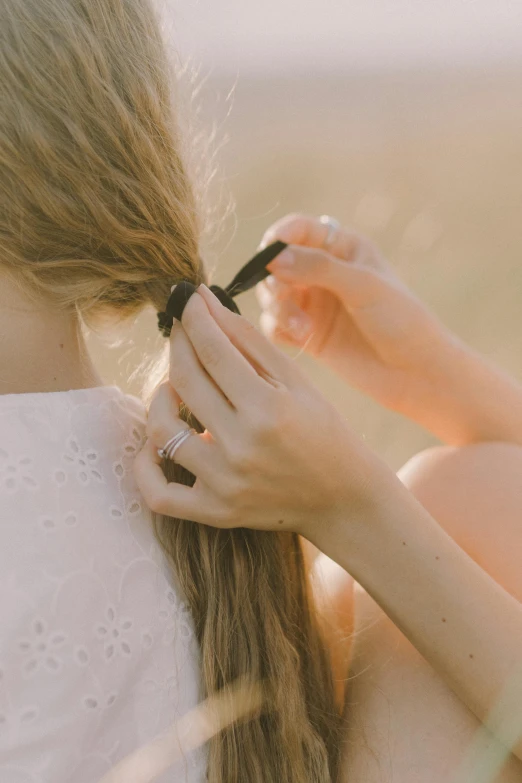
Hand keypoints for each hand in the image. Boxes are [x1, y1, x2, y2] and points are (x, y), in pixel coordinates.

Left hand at [134, 284, 385, 539]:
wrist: (343, 498)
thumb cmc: (324, 432)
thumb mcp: (297, 382)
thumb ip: (249, 340)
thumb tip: (206, 302)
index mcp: (269, 410)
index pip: (214, 350)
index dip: (194, 317)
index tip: (188, 299)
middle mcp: (243, 447)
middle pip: (184, 381)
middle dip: (178, 343)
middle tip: (182, 330)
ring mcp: (225, 484)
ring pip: (161, 431)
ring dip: (159, 398)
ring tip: (176, 386)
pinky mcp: (214, 512)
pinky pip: (158, 493)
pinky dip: (145, 465)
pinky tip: (156, 442)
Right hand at [257, 213, 460, 415]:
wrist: (416, 372)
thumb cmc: (400, 320)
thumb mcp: (363, 285)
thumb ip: (318, 268)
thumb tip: (272, 257)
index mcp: (342, 247)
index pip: (298, 229)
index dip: (278, 237)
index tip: (269, 254)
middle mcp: (323, 272)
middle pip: (276, 264)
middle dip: (274, 279)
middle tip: (284, 297)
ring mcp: (314, 304)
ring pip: (272, 295)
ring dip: (277, 309)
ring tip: (302, 328)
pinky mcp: (307, 333)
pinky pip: (275, 325)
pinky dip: (279, 330)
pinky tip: (303, 339)